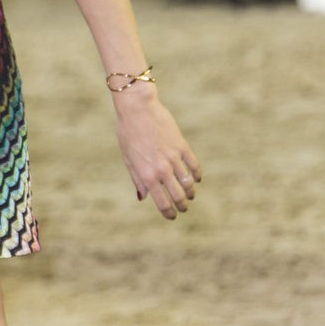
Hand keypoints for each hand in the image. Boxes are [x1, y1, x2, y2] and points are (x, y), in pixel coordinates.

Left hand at [114, 90, 201, 219]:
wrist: (138, 110)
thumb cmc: (128, 134)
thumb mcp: (128, 159)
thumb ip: (137, 179)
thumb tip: (143, 198)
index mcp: (146, 176)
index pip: (162, 202)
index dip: (169, 213)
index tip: (172, 216)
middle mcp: (161, 170)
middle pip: (179, 196)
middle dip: (182, 205)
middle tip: (183, 208)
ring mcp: (173, 158)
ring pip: (188, 183)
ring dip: (191, 192)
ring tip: (190, 194)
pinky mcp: (182, 146)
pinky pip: (194, 166)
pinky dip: (197, 175)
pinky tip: (196, 179)